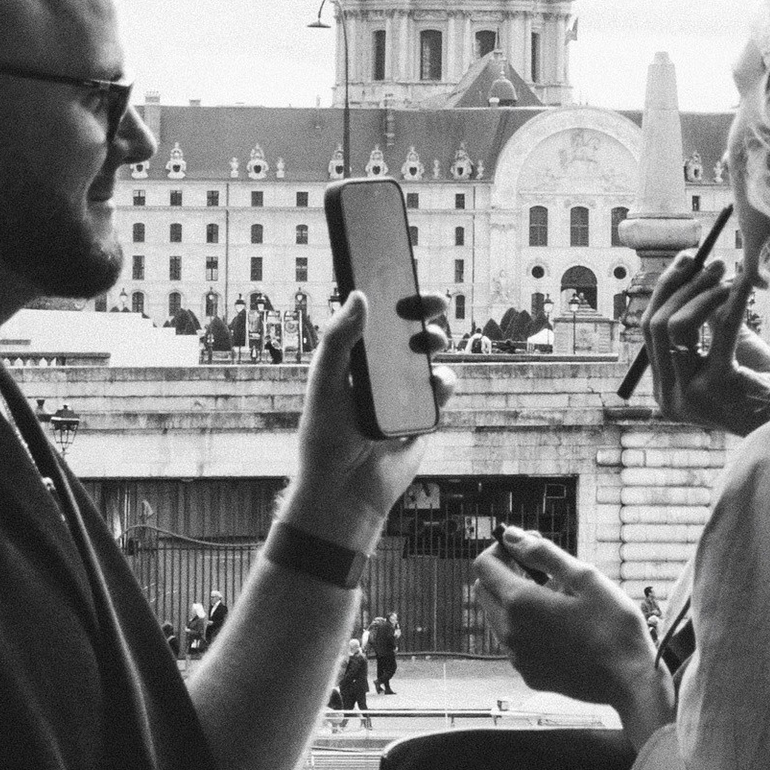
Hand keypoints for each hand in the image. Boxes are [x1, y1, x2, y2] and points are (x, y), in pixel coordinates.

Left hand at [285, 289, 453, 546]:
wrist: (345, 493)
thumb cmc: (325, 438)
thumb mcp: (326, 383)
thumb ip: (339, 340)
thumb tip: (359, 296)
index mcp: (352, 360)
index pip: (373, 319)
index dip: (389, 297)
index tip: (402, 277)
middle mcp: (379, 374)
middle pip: (407, 332)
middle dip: (422, 313)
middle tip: (431, 302)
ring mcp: (402, 395)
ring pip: (428, 358)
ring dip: (434, 344)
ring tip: (430, 342)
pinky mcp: (422, 416)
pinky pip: (441, 390)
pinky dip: (444, 382)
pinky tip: (436, 383)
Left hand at [472, 529, 667, 746]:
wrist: (630, 681)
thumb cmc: (614, 625)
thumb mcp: (585, 577)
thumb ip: (543, 553)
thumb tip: (511, 535)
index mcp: (520, 602)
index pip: (484, 565)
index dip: (500, 549)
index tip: (525, 547)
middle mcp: (509, 632)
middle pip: (484, 592)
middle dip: (503, 574)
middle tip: (541, 571)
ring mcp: (517, 657)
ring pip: (498, 618)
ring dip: (515, 602)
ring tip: (558, 600)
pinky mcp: (529, 674)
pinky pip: (515, 644)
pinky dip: (526, 629)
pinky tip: (561, 629)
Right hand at [644, 250, 769, 436]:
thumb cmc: (764, 387)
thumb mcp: (728, 349)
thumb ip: (708, 322)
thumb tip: (697, 276)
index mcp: (665, 389)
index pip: (650, 330)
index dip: (666, 290)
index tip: (688, 260)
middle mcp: (669, 396)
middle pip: (657, 325)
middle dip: (684, 286)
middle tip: (713, 261)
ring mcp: (689, 393)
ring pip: (678, 326)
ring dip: (704, 294)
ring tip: (730, 277)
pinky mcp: (717, 386)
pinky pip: (720, 330)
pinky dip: (733, 300)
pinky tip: (745, 282)